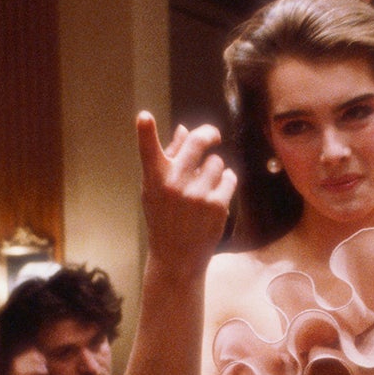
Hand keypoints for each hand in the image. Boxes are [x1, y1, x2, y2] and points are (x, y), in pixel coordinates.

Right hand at [136, 112, 234, 275]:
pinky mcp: (217, 205)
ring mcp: (196, 194)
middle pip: (198, 142)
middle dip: (209, 134)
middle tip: (213, 135)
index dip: (145, 132)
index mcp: (155, 178)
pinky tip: (216, 197)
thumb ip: (170, 158)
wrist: (176, 257)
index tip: (144, 117)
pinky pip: (230, 178)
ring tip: (205, 188)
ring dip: (215, 170)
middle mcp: (174, 184)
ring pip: (217, 162)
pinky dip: (226, 184)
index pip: (147, 150)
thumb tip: (184, 129)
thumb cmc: (164, 218)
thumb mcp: (157, 190)